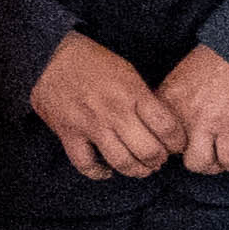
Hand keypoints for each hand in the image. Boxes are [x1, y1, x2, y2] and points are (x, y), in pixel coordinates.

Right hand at [28, 33, 182, 182]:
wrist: (50, 57)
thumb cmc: (93, 62)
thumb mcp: (128, 72)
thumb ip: (144, 99)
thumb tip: (162, 125)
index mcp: (133, 93)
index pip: (167, 128)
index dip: (178, 142)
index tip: (175, 144)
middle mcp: (114, 111)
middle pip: (149, 151)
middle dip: (159, 160)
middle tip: (159, 158)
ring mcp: (90, 124)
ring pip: (122, 162)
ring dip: (137, 170)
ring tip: (140, 167)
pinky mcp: (68, 133)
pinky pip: (86, 164)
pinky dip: (98, 172)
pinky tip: (107, 169)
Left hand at [158, 46, 228, 179]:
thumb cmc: (215, 63)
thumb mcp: (180, 80)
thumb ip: (174, 103)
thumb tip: (174, 126)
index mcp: (166, 101)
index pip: (156, 136)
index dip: (171, 146)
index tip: (182, 148)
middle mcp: (183, 115)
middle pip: (176, 155)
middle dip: (192, 159)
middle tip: (205, 155)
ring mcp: (207, 123)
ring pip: (201, 164)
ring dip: (214, 166)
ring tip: (223, 159)